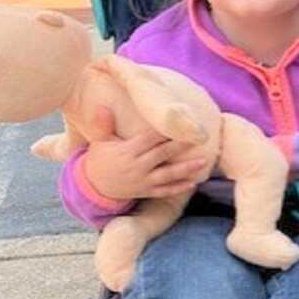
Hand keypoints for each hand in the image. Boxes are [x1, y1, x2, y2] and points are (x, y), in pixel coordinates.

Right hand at [81, 106, 208, 201]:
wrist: (94, 186)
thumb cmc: (100, 159)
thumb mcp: (100, 141)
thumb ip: (103, 124)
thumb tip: (102, 106)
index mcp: (128, 151)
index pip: (149, 139)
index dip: (164, 132)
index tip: (179, 124)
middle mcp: (138, 166)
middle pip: (162, 154)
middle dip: (180, 146)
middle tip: (198, 138)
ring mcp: (143, 181)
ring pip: (167, 175)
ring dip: (186, 169)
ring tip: (203, 161)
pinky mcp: (146, 191)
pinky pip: (164, 191)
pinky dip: (178, 188)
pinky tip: (193, 183)